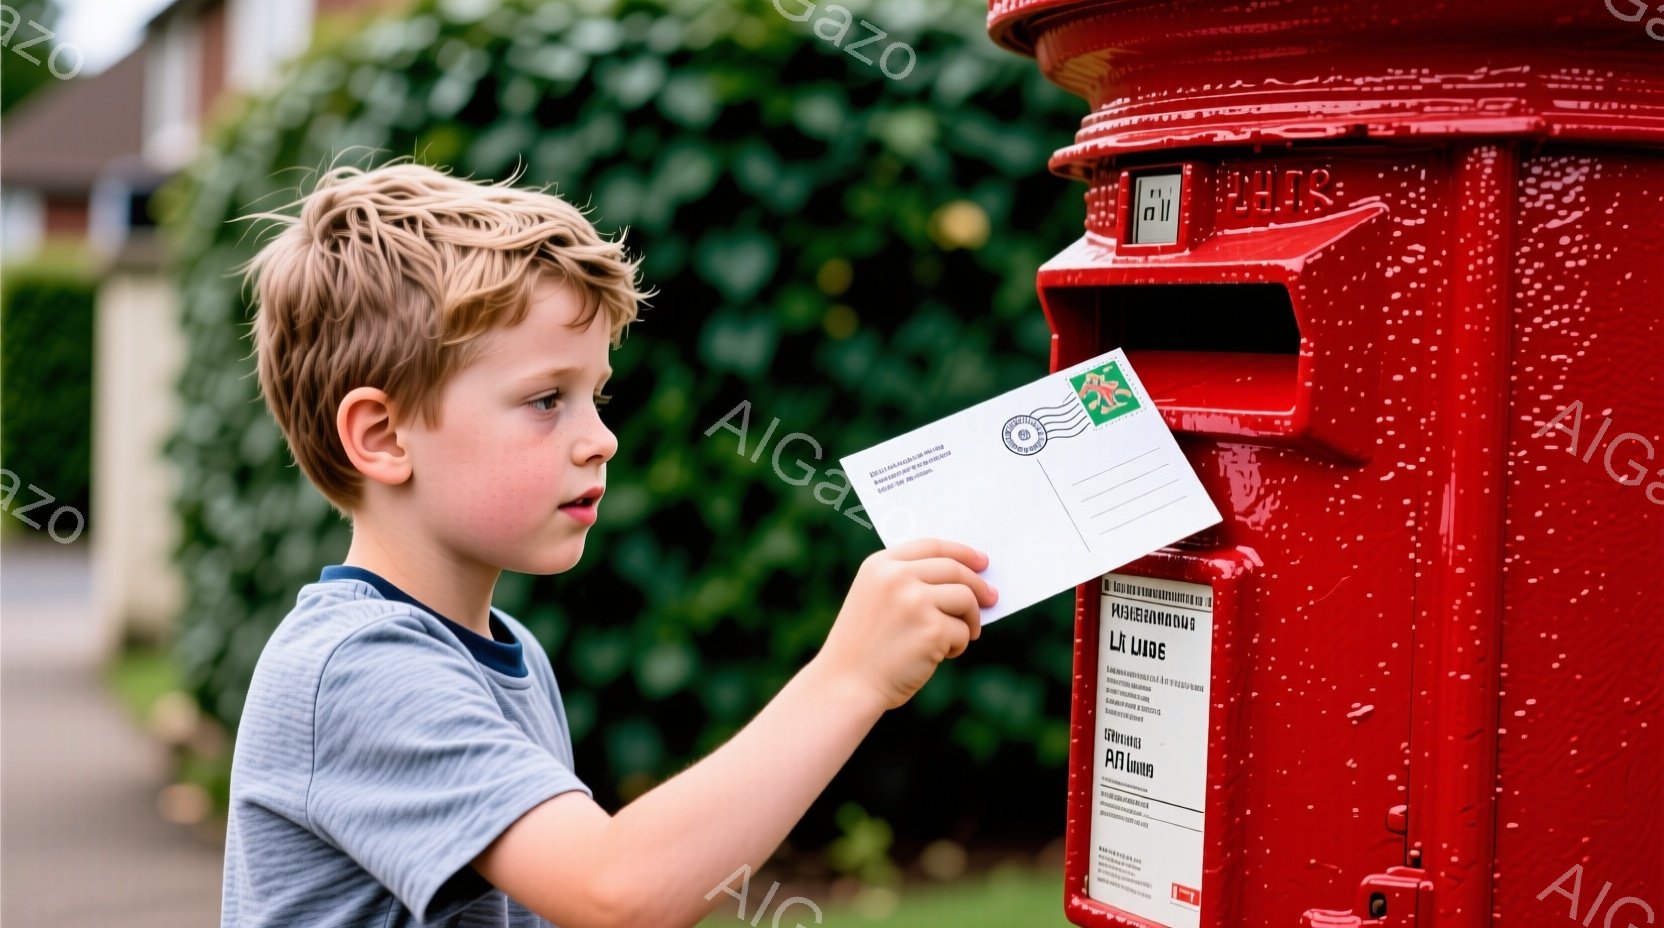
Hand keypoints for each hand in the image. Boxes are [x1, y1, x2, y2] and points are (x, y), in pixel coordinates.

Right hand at [814, 539, 996, 711]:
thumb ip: (908, 581)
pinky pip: (963, 631)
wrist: (846, 684)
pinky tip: (939, 656)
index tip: (982, 562)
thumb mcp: (874, 599)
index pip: (931, 547)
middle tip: (991, 598)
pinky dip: (958, 645)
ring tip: (957, 638)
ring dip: (970, 619)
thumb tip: (966, 580)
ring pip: (965, 598)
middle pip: (955, 569)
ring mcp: (915, 602)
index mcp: (880, 565)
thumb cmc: (865, 646)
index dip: (961, 552)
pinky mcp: (932, 630)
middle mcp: (897, 577)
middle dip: (978, 585)